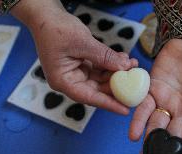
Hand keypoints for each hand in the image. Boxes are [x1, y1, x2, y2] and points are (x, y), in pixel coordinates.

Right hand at [11, 0, 136, 113]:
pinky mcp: (82, 65)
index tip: (125, 110)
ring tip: (132, 65)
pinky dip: (111, 64)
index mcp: (63, 81)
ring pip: (101, 79)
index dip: (108, 104)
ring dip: (117, 72)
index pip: (89, 97)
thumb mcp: (83, 43)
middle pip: (97, 90)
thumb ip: (104, 57)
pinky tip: (123, 59)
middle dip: (117, 85)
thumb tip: (124, 67)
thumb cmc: (55, 29)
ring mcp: (76, 73)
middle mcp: (70, 80)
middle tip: (135, 83)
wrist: (46, 16)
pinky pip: (100, 68)